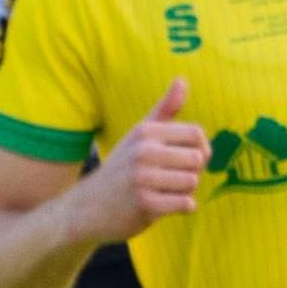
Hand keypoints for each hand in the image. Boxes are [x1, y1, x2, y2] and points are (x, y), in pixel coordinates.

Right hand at [67, 78, 209, 243]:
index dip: (199, 149)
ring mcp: (143, 178)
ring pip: (193, 182)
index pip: (197, 134)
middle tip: (169, 179)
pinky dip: (181, 207)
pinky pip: (186, 203)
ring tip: (163, 191)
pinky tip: (163, 205)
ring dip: (184, 191)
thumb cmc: (121, 169)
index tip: (183, 159)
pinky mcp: (145, 204)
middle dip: (191, 173)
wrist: (87, 208)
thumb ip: (164, 109)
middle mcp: (143, 151)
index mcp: (144, 132)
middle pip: (198, 160)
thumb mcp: (138, 136)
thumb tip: (182, 80)